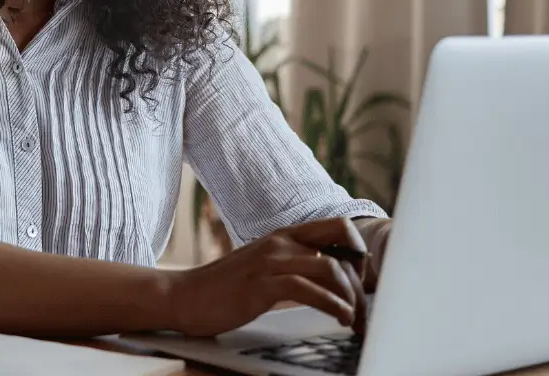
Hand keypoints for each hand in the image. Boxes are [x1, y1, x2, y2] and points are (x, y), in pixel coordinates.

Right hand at [165, 217, 369, 337]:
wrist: (183, 296)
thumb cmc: (223, 289)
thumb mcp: (262, 268)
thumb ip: (291, 266)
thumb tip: (327, 279)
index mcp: (283, 235)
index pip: (338, 226)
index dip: (359, 250)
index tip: (362, 281)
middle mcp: (281, 242)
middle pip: (342, 247)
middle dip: (362, 281)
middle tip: (365, 310)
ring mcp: (271, 261)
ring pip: (331, 269)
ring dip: (352, 298)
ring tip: (355, 322)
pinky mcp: (262, 284)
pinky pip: (309, 289)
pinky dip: (333, 305)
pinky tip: (340, 318)